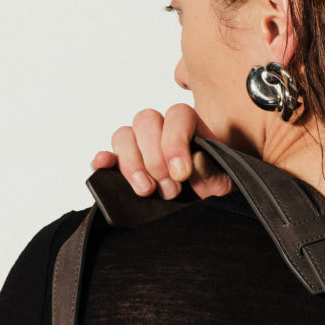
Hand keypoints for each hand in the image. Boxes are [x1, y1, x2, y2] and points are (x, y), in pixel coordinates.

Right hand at [91, 104, 232, 200]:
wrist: (202, 209)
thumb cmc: (212, 189)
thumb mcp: (222, 183)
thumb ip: (212, 170)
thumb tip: (194, 161)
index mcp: (188, 127)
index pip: (177, 115)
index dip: (175, 142)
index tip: (181, 174)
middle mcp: (160, 130)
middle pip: (146, 121)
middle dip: (155, 159)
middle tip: (170, 191)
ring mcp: (138, 146)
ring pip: (124, 135)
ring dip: (132, 164)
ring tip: (146, 191)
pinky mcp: (120, 165)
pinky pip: (106, 155)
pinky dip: (102, 159)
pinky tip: (103, 165)